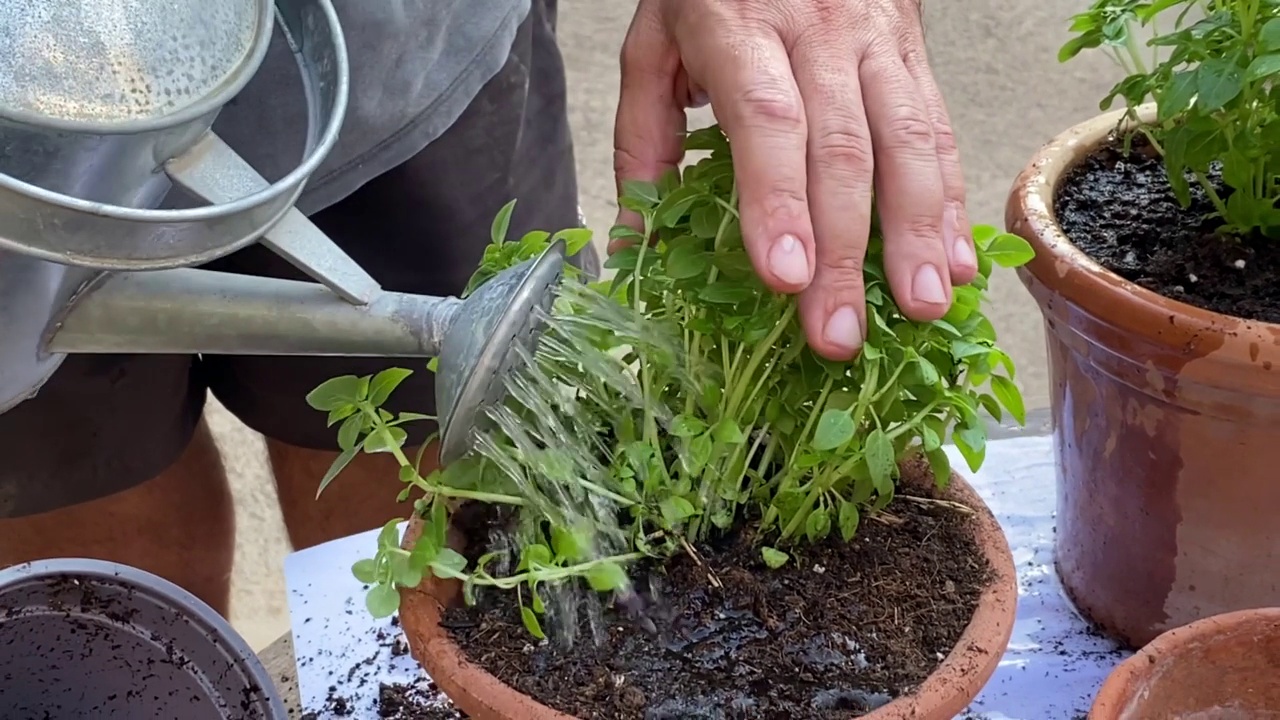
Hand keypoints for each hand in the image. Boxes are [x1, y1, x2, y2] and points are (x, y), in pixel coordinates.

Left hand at [612, 0, 976, 360]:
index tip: (784, 277)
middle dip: (846, 251)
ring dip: (917, 232)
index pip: (767, 121)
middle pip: (842, 149)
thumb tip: (634, 246)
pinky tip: (955, 259)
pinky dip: (950, 200)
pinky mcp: (914, 50)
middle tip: (838, 334)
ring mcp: (876, 39)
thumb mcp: (654, 46)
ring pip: (909, 139)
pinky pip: (940, 127)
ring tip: (920, 307)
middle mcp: (818, 30)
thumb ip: (643, 140)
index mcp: (739, 26)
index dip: (778, 202)